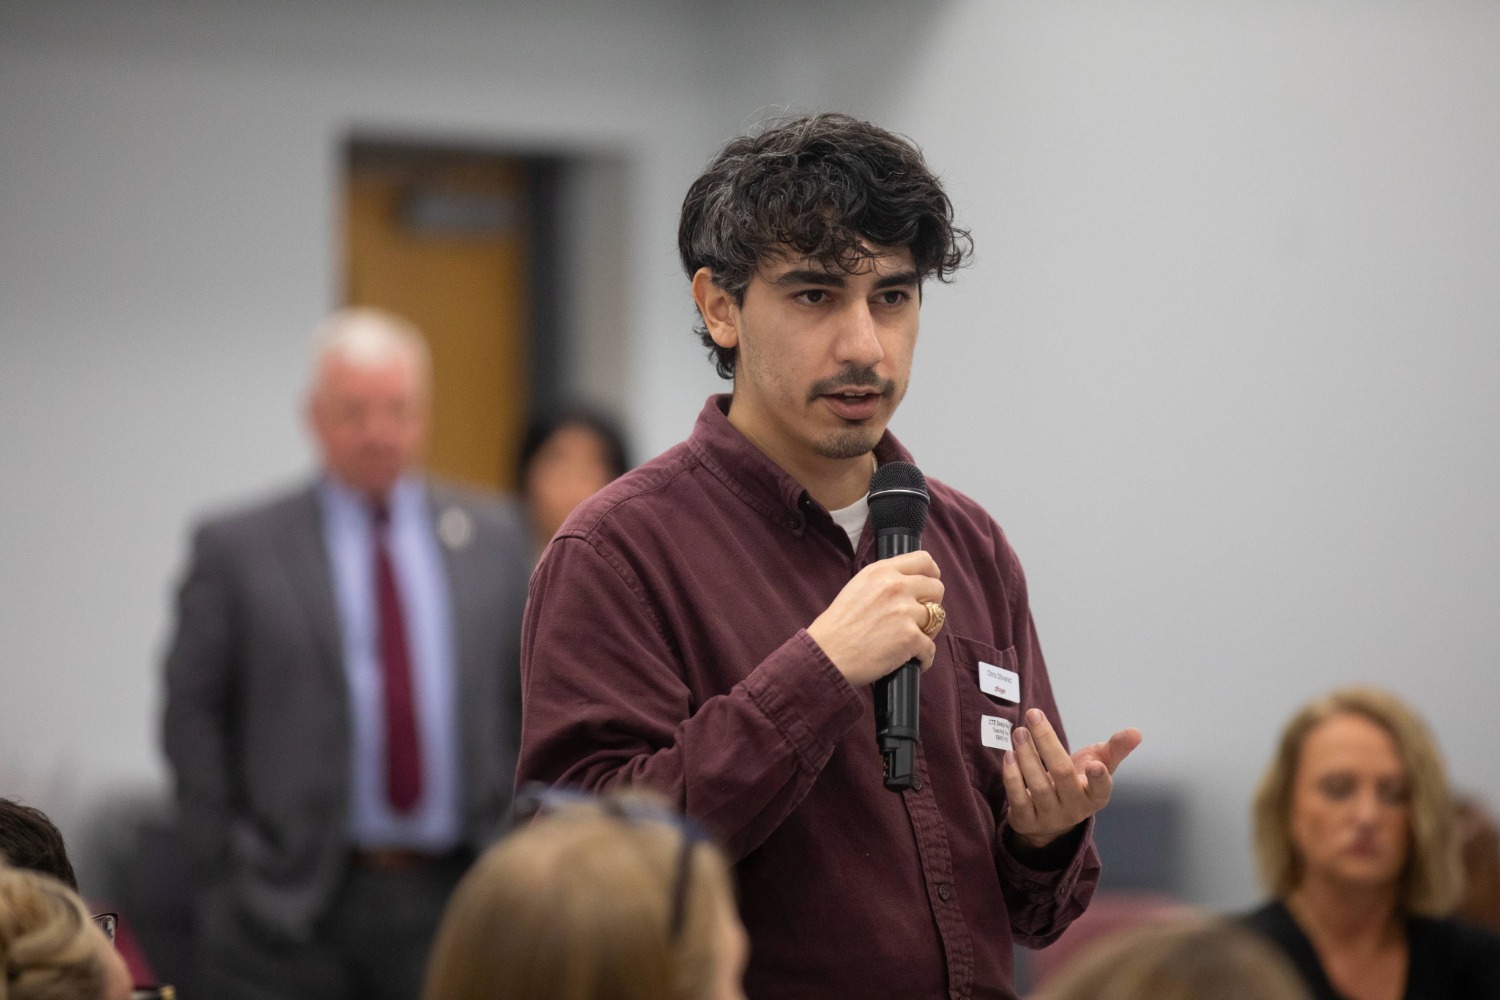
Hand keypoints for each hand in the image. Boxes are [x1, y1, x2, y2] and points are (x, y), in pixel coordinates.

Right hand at [807, 551, 943, 686]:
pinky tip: (911, 661)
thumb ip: (883, 581)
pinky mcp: (910, 637)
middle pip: (937, 588)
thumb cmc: (837, 626)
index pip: (924, 560)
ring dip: (927, 632)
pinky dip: (923, 658)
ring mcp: (905, 612)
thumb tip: (908, 584)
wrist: (827, 654)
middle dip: (932, 604)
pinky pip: (930, 648)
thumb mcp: (857, 587)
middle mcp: (896, 586)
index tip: (929, 586)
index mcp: (882, 571)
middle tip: (918, 619)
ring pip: (937, 618)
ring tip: (912, 642)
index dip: (931, 574)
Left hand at [1002, 708, 1141, 849]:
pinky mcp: (1026, 821)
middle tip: (1033, 716)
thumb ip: (1114, 749)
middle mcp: (1074, 809)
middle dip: (1047, 742)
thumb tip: (1136, 732)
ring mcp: (1050, 817)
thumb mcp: (1096, 765)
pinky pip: (1018, 797)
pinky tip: (1010, 754)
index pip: (1101, 790)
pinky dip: (1012, 775)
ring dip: (1026, 754)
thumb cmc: (1076, 783)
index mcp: (1095, 797)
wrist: (1048, 817)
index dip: (1100, 779)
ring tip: (1019, 731)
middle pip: (1061, 774)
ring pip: (1037, 785)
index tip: (1096, 764)